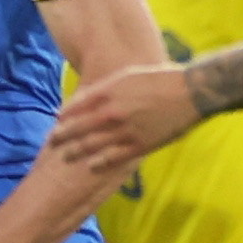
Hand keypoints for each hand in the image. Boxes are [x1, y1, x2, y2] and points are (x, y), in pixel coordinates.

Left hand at [49, 64, 200, 176]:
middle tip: (52, 143)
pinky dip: (99, 163)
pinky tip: (91, 166)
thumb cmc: (160, 79)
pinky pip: (113, 158)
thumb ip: (104, 89)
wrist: (191, 92)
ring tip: (65, 157)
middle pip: (77, 129)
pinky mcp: (139, 145)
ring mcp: (124, 131)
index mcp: (108, 93)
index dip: (63, 117)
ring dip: (75, 152)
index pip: (75, 108)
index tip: (57, 122)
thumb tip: (83, 99)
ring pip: (90, 146)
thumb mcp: (127, 76)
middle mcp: (111, 113)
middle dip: (61, 137)